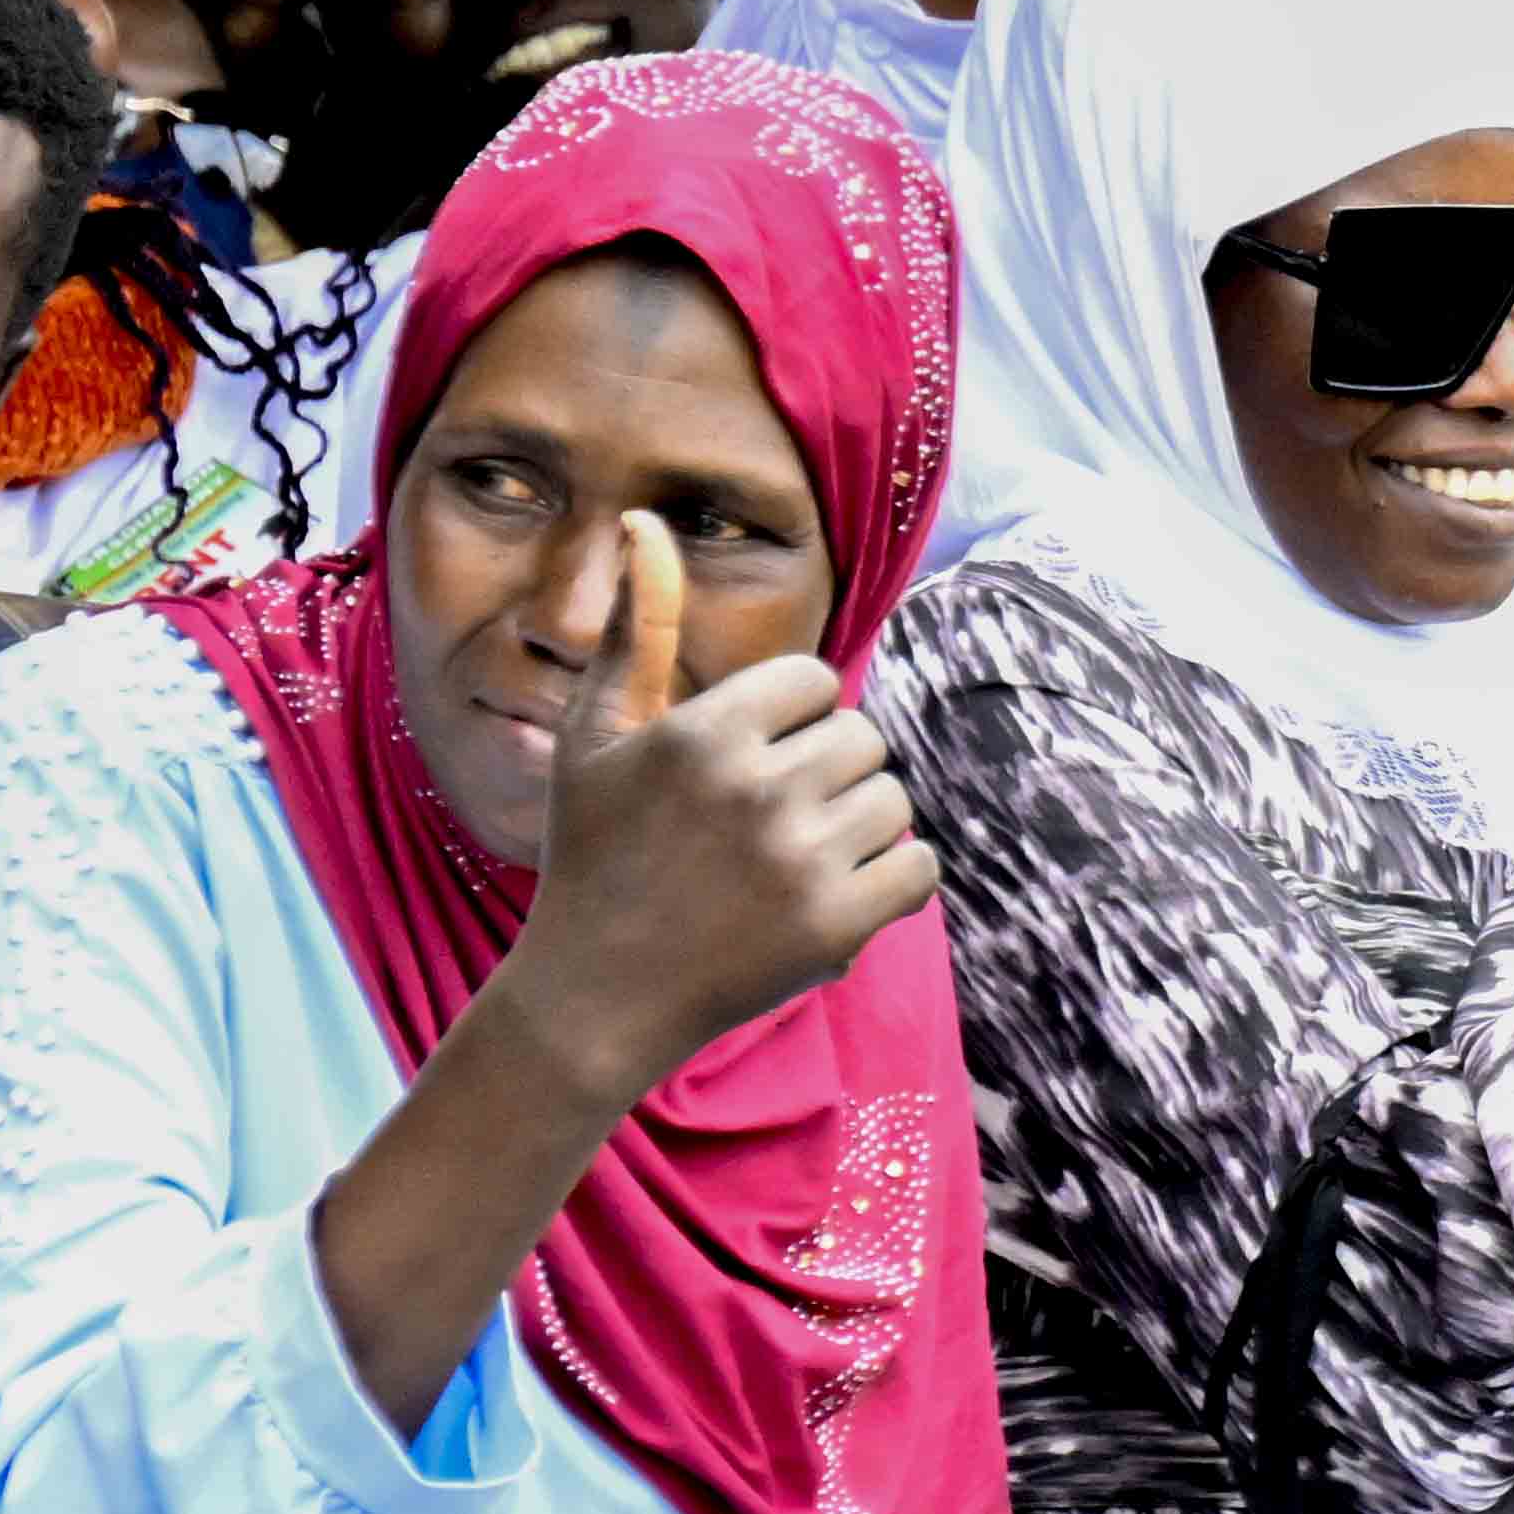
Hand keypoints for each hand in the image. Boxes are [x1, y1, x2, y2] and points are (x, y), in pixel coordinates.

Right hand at [492, 517, 939, 1081]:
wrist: (597, 993)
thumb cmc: (594, 852)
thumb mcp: (596, 733)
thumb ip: (638, 627)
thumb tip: (645, 521)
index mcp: (706, 734)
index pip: (817, 682)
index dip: (788, 720)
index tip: (747, 761)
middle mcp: (759, 790)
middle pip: (862, 739)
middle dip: (826, 771)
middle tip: (768, 817)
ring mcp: (803, 862)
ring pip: (892, 801)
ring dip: (856, 826)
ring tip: (790, 858)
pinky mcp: (838, 927)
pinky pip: (920, 869)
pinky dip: (889, 881)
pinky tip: (829, 892)